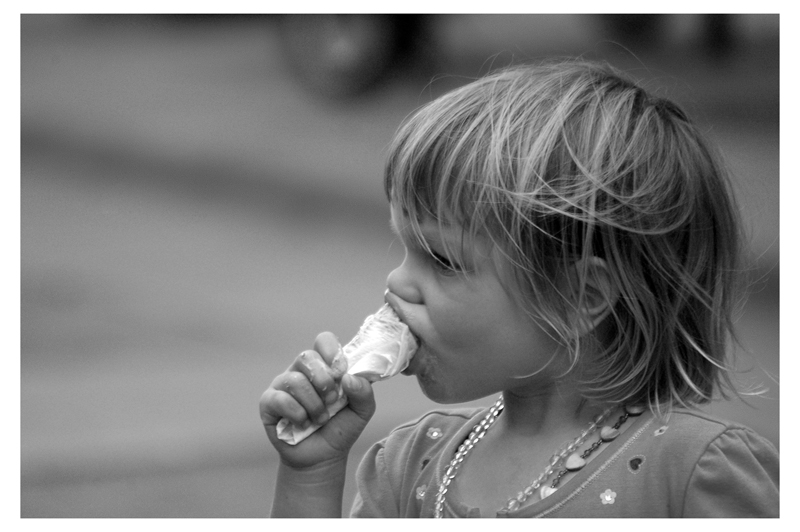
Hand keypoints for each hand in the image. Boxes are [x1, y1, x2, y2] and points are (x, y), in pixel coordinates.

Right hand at [259, 332, 375, 468]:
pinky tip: (303, 424)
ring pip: (295, 380)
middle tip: (332, 401)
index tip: (341, 372)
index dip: (332, 352)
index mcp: (323, 366)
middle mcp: (300, 371)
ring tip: (320, 419)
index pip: (323, 341)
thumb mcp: (362, 411)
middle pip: (306, 356)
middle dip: (324, 381)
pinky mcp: (268, 402)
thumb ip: (364, 392)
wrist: (322, 457)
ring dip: (314, 404)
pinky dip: (297, 414)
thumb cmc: (340, 428)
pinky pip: (280, 399)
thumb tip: (349, 377)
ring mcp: (282, 385)